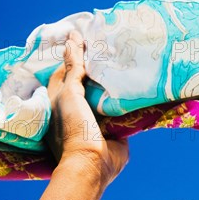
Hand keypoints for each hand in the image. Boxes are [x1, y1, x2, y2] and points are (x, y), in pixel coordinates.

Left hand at [46, 30, 128, 185]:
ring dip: (115, 83)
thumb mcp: (68, 92)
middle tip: (111, 48)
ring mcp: (98, 120)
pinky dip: (130, 99)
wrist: (92, 162)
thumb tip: (72, 38)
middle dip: (98, 69)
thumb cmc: (74, 127)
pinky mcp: (117, 129)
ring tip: (128, 61)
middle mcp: (79, 109)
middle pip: (88, 83)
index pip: (66, 72)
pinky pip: (124, 110)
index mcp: (60, 101)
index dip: (74, 55)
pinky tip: (138, 83)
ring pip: (107, 96)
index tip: (87, 39)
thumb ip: (73, 67)